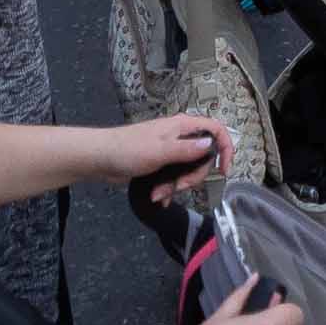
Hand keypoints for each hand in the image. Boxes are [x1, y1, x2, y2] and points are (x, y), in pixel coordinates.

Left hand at [102, 114, 230, 196]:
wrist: (100, 158)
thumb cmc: (127, 149)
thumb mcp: (160, 151)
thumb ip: (187, 149)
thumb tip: (211, 144)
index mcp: (182, 126)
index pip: (216, 130)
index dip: (225, 148)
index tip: (223, 170)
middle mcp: (180, 137)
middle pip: (203, 158)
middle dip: (192, 177)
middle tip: (178, 186)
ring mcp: (171, 151)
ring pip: (188, 171)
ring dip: (176, 186)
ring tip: (159, 194)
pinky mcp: (162, 164)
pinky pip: (175, 178)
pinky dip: (168, 189)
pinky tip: (158, 198)